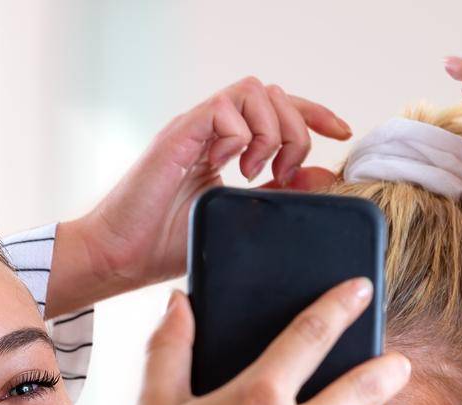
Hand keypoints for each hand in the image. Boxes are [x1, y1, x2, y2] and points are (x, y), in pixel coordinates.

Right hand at [46, 78, 348, 316]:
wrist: (118, 259)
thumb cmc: (165, 246)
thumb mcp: (239, 219)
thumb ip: (277, 197)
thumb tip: (323, 177)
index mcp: (224, 143)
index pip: (278, 109)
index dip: (315, 113)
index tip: (343, 133)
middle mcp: (210, 129)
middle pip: (272, 92)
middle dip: (295, 129)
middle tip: (283, 172)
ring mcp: (193, 128)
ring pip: (253, 90)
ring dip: (269, 131)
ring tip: (258, 172)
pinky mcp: (178, 134)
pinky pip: (224, 109)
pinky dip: (239, 137)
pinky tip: (228, 169)